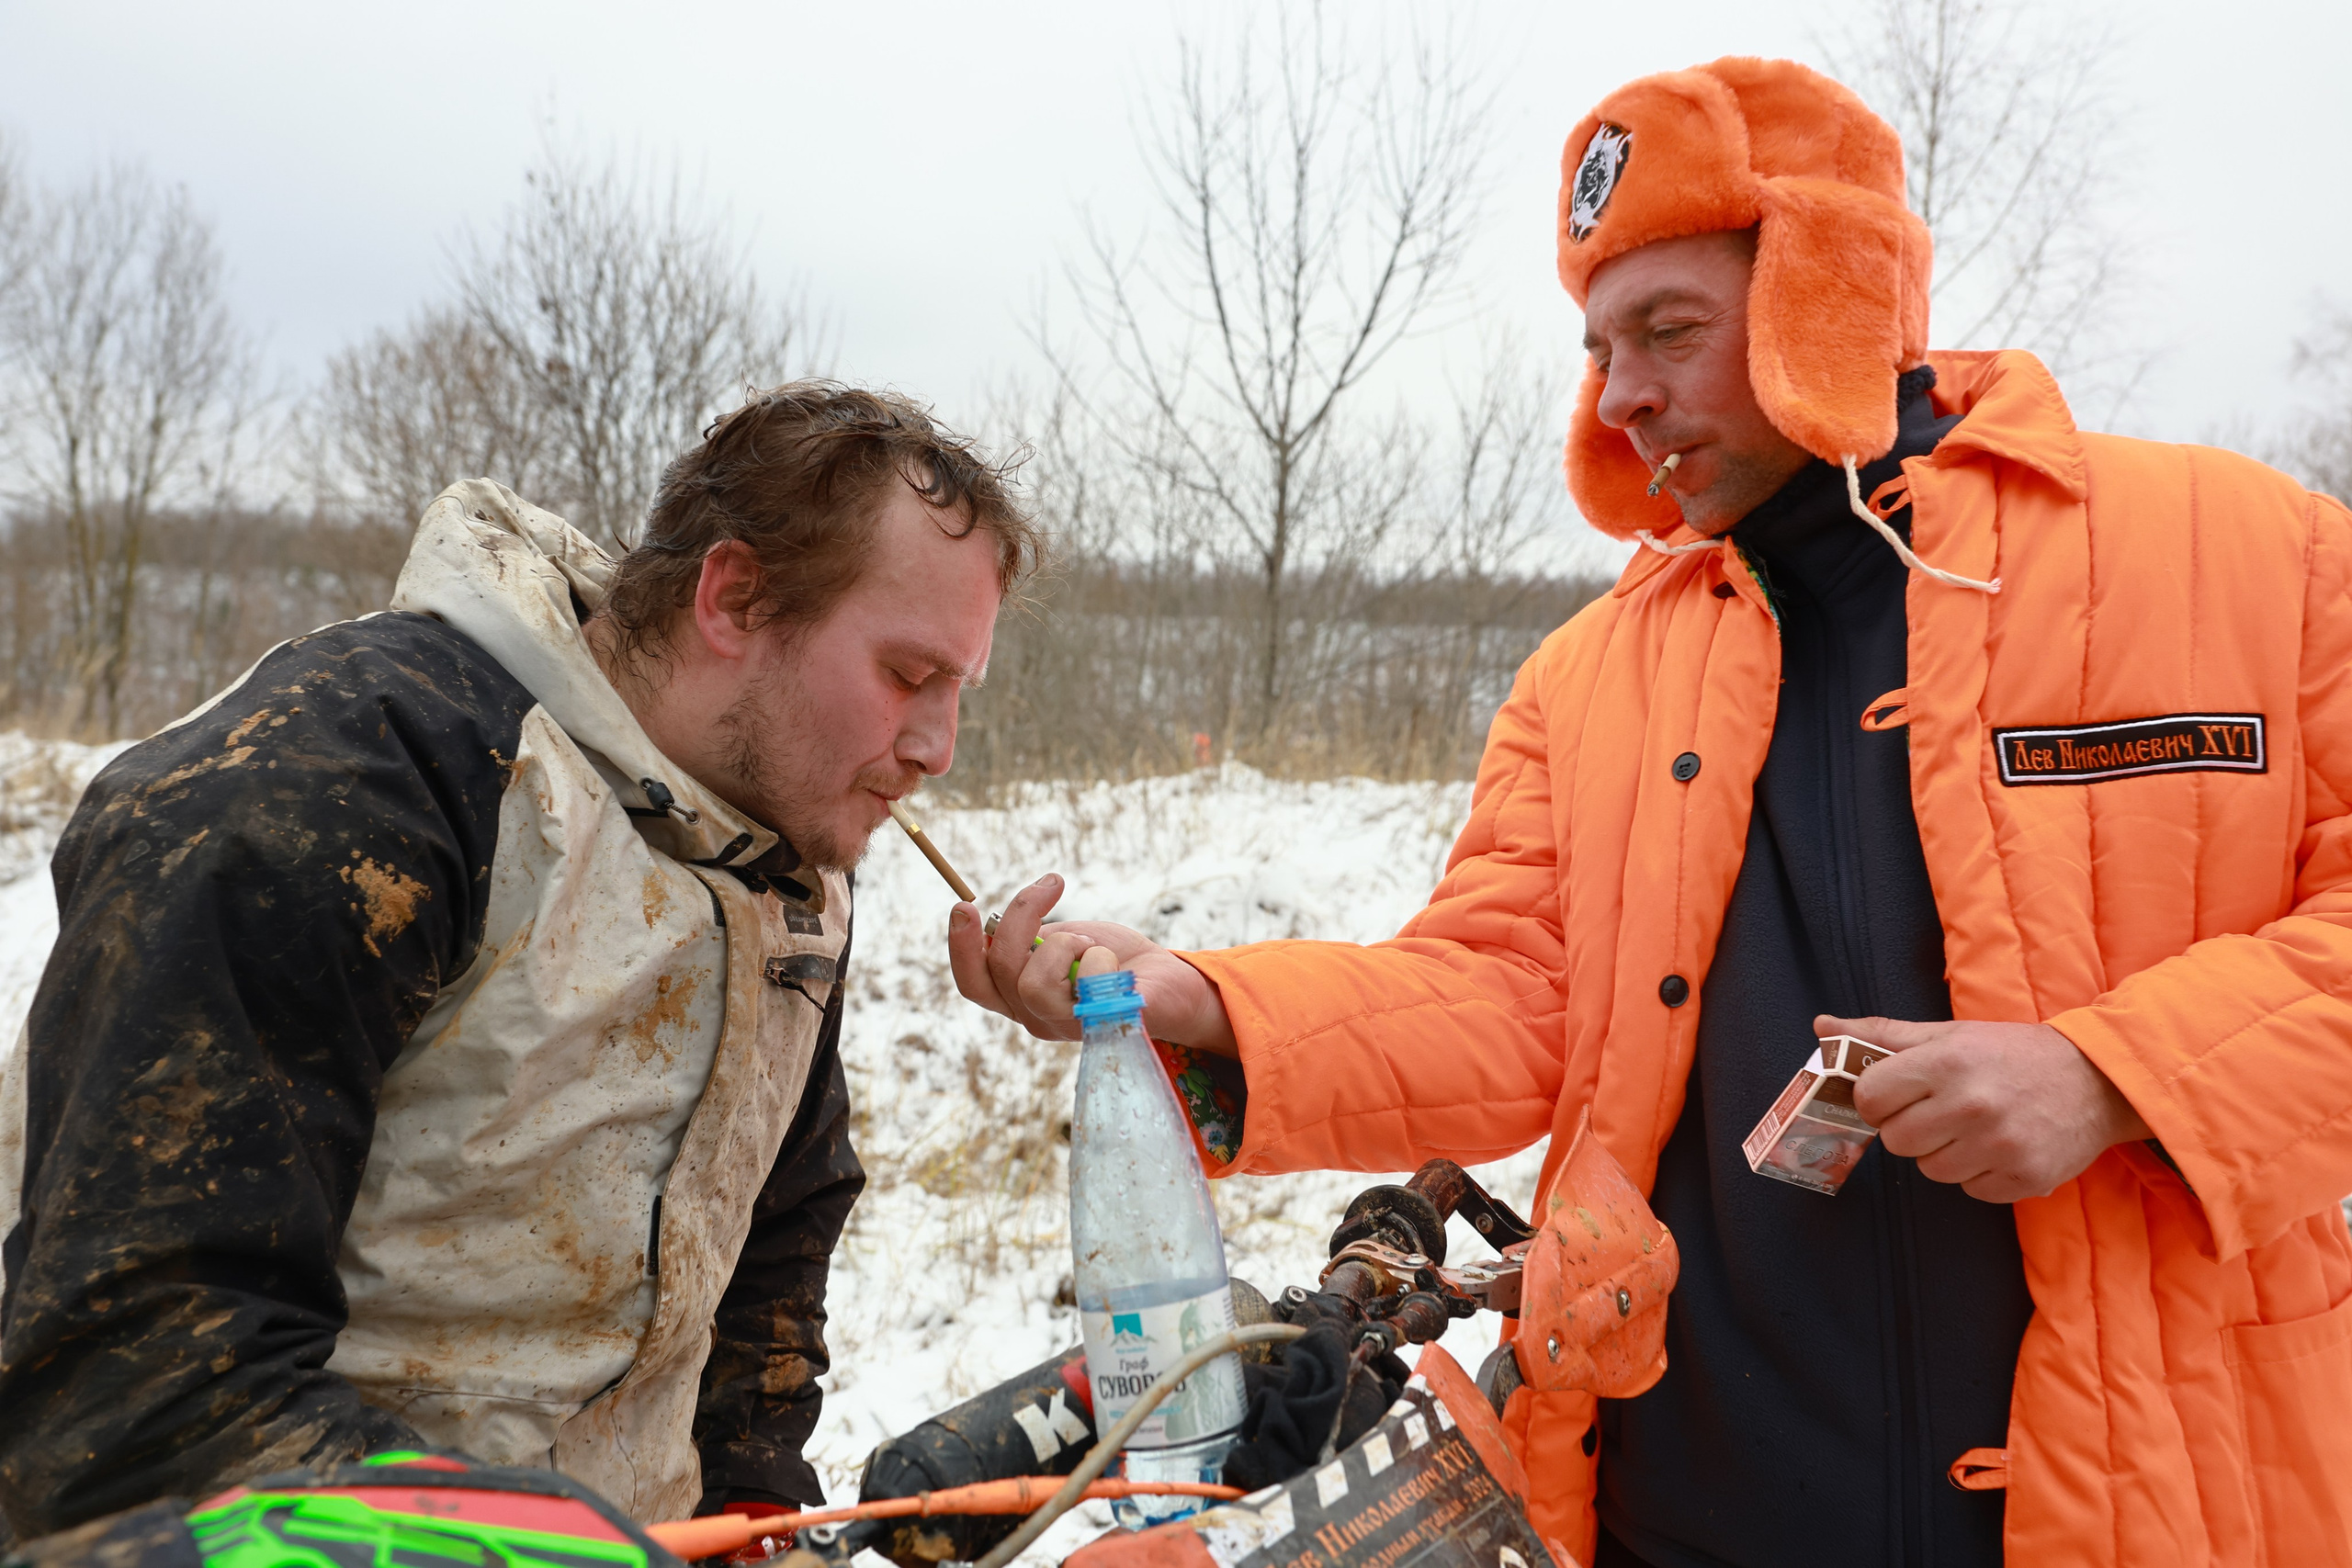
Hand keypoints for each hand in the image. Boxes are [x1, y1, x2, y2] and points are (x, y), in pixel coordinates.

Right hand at [947, 874, 1236, 1052]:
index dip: (960, 947)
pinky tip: (1118, 969)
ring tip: (1090, 943)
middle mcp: (1037, 1018)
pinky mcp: (1105, 1028)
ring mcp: (1069, 1029)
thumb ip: (1029, 939)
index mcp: (1021, 997)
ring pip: (1033, 985)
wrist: (1173, 978)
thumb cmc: (1115, 957)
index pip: (973, 983)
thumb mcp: (1064, 939)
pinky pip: (1088, 987)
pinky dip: (1101, 959)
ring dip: (1065, 944)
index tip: (965, 904)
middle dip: (1020, 918)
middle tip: (1052, 886)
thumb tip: (995, 925)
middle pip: (997, 972)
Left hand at [1827, 1013, 2152, 1203]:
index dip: (1878, 1098)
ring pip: (1929, 1170)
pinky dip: (1977, 1174)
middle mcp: (1971, 1106)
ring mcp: (1999, 1147)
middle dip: (1909, 1126)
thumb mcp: (1949, 1034)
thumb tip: (1822, 1027)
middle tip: (1940, 1109)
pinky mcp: (2023, 1179)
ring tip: (1973, 1127)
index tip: (1898, 1094)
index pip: (1871, 1098)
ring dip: (1942, 1153)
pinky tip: (1998, 1147)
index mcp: (1947, 1063)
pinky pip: (1969, 1190)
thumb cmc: (2012, 1054)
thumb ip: (1882, 1035)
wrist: (2096, 1081)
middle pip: (1895, 1140)